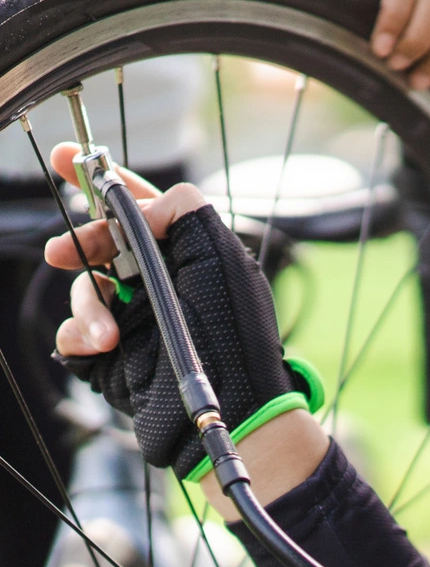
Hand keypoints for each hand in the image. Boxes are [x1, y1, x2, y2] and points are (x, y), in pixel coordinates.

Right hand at [44, 143, 327, 492]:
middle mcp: (162, 282)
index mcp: (190, 254)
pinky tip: (101, 351)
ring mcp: (136, 318)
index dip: (106, 181)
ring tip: (110, 337)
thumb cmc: (232, 335)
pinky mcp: (114, 355)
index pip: (144, 207)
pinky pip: (74, 334)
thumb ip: (187, 213)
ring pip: (85, 289)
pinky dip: (79, 338)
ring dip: (88, 307)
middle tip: (60, 252)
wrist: (224, 410)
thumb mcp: (221, 259)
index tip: (68, 156)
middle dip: (81, 244)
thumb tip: (146, 205)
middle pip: (102, 243)